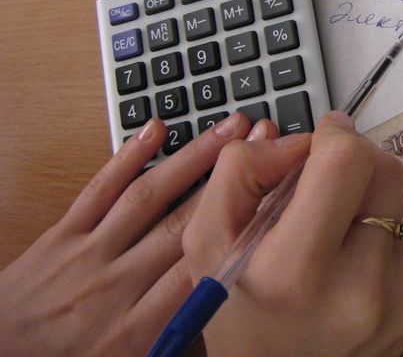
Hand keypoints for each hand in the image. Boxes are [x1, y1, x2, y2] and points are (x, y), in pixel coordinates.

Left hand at [0, 113, 253, 356]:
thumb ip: (178, 335)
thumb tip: (225, 306)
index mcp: (138, 327)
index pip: (205, 268)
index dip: (246, 226)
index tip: (279, 194)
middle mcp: (117, 283)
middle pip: (187, 223)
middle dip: (233, 181)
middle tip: (269, 144)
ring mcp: (88, 252)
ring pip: (151, 195)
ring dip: (196, 157)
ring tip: (231, 127)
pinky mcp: (62, 233)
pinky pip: (100, 188)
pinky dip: (129, 155)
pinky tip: (156, 128)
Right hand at [184, 111, 402, 356]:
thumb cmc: (237, 311)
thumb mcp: (207, 240)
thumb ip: (242, 170)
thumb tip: (303, 139)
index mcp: (294, 271)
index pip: (347, 161)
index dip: (333, 136)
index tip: (318, 141)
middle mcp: (359, 290)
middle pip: (385, 170)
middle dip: (353, 161)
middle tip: (322, 180)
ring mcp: (400, 301)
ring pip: (400, 198)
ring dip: (368, 197)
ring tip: (332, 230)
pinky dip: (381, 232)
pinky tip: (352, 259)